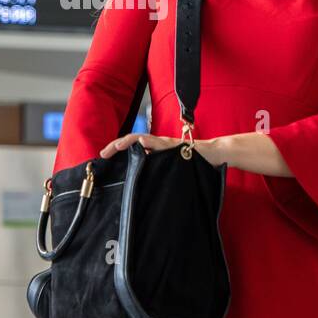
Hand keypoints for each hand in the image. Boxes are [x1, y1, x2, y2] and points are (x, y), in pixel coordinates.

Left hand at [99, 133, 223, 166]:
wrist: (214, 155)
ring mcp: (166, 143)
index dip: (118, 149)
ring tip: (116, 147)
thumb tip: (141, 179)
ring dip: (128, 141)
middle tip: (103, 153)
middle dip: (117, 145)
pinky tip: (142, 144)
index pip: (133, 145)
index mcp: (155, 149)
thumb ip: (157, 167)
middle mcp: (158, 143)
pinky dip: (150, 142)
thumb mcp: (170, 166)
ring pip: (143, 138)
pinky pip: (161, 143)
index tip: (105, 156)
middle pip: (133, 140)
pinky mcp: (176, 146)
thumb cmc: (193, 162)